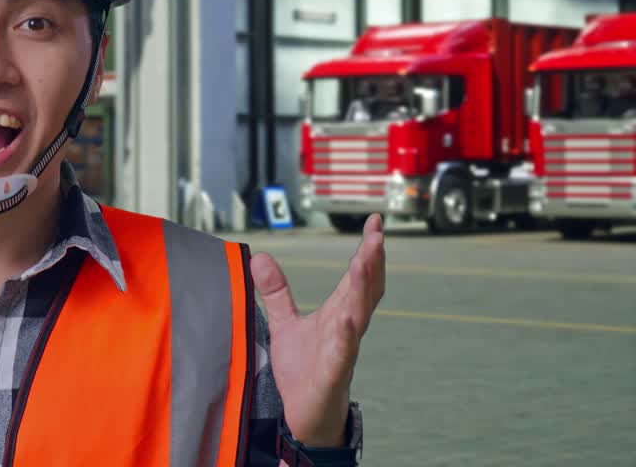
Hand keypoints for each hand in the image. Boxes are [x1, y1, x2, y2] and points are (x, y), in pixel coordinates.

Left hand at [251, 214, 385, 446]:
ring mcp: (343, 351)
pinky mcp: (333, 374)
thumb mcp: (284, 325)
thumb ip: (276, 292)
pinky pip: (343, 353)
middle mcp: (346, 328)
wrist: (305, 416)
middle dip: (372, 261)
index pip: (356, 278)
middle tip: (377, 234)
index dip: (366, 251)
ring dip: (364, 288)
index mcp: (338, 314)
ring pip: (359, 315)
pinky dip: (346, 335)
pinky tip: (347, 319)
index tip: (374, 222)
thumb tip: (260, 257)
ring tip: (366, 260)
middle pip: (364, 290)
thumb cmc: (303, 371)